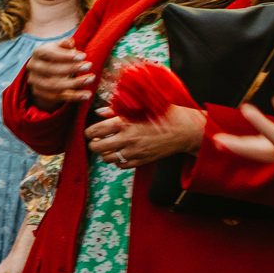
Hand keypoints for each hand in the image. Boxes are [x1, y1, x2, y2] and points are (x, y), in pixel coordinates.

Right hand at [26, 39, 95, 106]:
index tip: (83, 56)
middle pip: (50, 70)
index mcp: (37, 53)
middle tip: (88, 65)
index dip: (65, 56)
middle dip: (71, 68)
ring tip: (91, 79)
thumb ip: (65, 44)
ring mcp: (35, 82)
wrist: (44, 71)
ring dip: (74, 83)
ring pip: (54, 85)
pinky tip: (87, 95)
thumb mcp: (60, 47)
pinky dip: (74, 97)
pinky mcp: (41, 93)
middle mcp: (33, 67)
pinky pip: (58, 97)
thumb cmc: (56, 55)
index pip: (49, 53)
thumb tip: (69, 42)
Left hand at [85, 103, 204, 168]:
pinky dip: (118, 161)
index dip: (88, 132)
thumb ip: (117, 110)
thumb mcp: (141, 107)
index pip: (94, 130)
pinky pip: (121, 166)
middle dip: (93, 143)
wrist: (184, 130)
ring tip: (109, 146)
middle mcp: (126, 139)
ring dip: (105, 153)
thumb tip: (99, 112)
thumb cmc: (163, 114)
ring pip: (106, 158)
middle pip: (96, 147)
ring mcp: (134, 152)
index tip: (90, 131)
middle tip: (97, 139)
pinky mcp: (141, 161)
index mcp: (124, 123)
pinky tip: (121, 153)